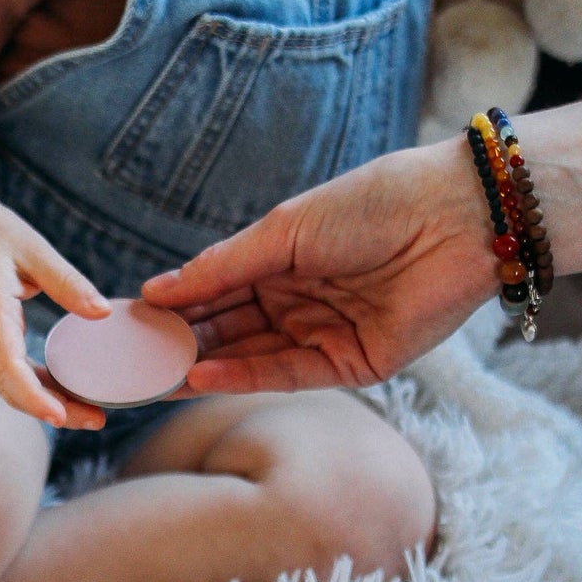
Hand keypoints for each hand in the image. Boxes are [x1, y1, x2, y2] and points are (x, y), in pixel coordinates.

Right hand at [0, 200, 108, 426]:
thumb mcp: (34, 249)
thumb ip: (67, 282)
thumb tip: (102, 312)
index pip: (6, 364)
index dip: (32, 395)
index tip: (60, 415)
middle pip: (11, 388)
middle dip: (52, 411)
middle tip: (98, 420)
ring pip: (10, 389)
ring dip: (47, 406)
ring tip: (90, 414)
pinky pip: (11, 377)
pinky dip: (38, 391)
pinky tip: (67, 394)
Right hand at [141, 138, 496, 391]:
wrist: (456, 218)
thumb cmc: (373, 204)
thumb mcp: (285, 230)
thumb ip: (222, 267)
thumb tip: (158, 289)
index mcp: (280, 262)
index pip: (214, 293)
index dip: (172, 307)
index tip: (126, 323)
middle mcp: (298, 301)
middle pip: (227, 331)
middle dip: (179, 344)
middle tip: (128, 360)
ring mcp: (324, 335)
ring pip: (250, 358)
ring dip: (203, 366)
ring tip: (152, 375)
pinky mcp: (353, 365)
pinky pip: (288, 375)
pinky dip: (244, 376)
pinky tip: (202, 375)